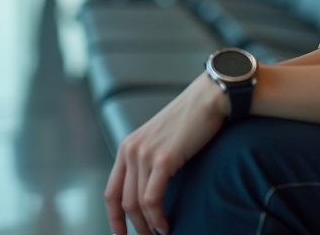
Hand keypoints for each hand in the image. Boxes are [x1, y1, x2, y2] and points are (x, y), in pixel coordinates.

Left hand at [104, 72, 227, 234]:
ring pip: (137, 204)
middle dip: (134, 226)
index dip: (113, 218)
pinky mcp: (163, 159)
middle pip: (123, 202)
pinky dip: (157, 217)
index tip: (120, 233)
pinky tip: (166, 224)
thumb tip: (150, 193)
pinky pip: (152, 199)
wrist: (208, 99)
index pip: (111, 191)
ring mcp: (145, 154)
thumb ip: (149, 160)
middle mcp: (131, 150)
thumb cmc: (191, 120)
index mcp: (127, 146)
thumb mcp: (160, 140)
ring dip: (148, 225)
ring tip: (161, 232)